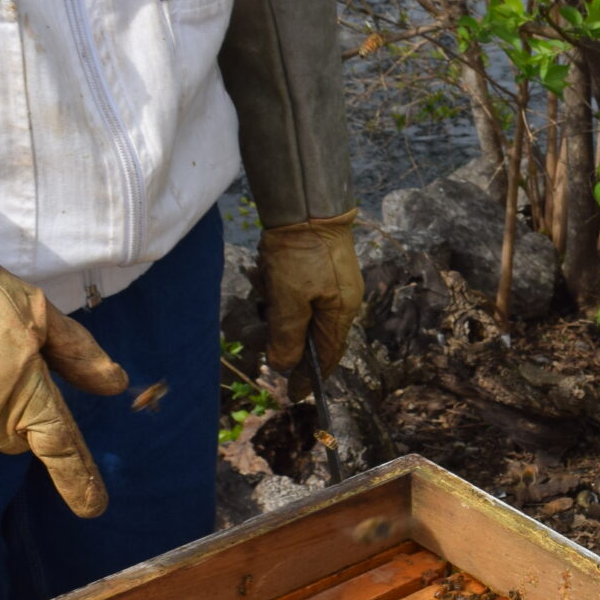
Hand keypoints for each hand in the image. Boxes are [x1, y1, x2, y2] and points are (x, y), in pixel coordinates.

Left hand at [261, 212, 363, 391]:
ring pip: (300, 312)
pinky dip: (278, 289)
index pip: (327, 356)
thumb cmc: (300, 253)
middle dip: (282, 335)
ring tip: (261, 284)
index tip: (294, 394)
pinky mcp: (319, 267)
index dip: (310, 377)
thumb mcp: (288, 299)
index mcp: (341, 313)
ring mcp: (332, 283)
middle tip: (257, 331)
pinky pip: (296, 291)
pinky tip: (263, 273)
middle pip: (311, 335)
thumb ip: (287, 336)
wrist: (307, 204)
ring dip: (276, 306)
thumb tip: (284, 366)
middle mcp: (341, 301)